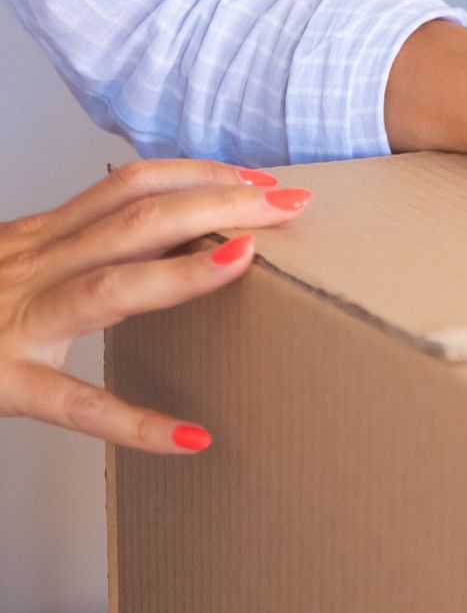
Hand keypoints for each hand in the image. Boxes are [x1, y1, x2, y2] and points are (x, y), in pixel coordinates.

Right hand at [0, 159, 311, 454]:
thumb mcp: (14, 264)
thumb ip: (76, 249)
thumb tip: (163, 237)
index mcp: (37, 240)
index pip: (127, 186)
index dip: (199, 175)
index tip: (262, 180)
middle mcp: (29, 267)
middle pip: (135, 220)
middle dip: (219, 204)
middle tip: (292, 203)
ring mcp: (15, 323)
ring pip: (108, 286)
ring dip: (184, 271)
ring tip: (248, 260)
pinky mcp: (2, 383)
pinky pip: (74, 404)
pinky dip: (135, 423)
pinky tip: (191, 437)